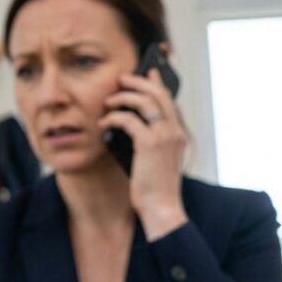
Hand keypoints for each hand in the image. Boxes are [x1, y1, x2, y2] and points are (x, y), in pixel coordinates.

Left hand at [99, 68, 188, 240]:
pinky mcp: (149, 144)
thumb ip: (148, 142)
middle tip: (121, 79)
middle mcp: (175, 132)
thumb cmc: (154, 189)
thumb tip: (128, 126)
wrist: (162, 208)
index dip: (158, 84)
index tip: (148, 73)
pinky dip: (113, 118)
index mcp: (178, 135)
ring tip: (109, 100)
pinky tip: (103, 123)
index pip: (169, 102)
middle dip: (139, 82)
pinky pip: (129, 120)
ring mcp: (164, 137)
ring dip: (123, 97)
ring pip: (144, 102)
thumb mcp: (155, 161)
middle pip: (158, 94)